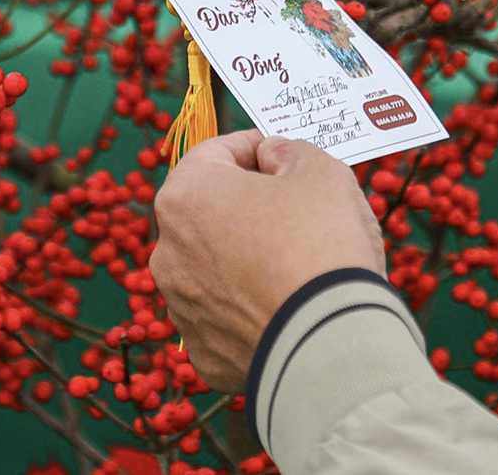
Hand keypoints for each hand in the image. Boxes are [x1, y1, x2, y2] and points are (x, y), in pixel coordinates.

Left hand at [150, 131, 383, 391]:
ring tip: (299, 263)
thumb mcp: (319, 170)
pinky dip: (253, 305)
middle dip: (251, 205)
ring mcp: (182, 305)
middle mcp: (168, 250)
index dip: (257, 147)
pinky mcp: (203, 351)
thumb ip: (288, 150)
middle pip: (212, 211)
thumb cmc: (321, 244)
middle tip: (299, 210)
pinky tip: (290, 304)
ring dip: (248, 255)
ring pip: (217, 264)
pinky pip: (228, 314)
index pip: (218, 152)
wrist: (330, 342)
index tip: (285, 155)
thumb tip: (272, 157)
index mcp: (186, 195)